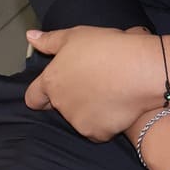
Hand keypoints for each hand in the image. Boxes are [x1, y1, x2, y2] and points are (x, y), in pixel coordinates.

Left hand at [22, 26, 158, 140]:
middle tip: (92, 82)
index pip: (33, 97)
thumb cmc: (106, 48)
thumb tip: (30, 37)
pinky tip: (116, 106)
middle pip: (60, 106)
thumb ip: (49, 41)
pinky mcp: (98, 133)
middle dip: (71, 98)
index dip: (41, 95)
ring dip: (88, 110)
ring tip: (108, 91)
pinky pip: (98, 130)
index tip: (51, 91)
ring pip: (79, 119)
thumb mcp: (75, 36)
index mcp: (52, 82)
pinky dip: (104, 122)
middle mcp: (61, 105)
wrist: (139, 70)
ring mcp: (79, 122)